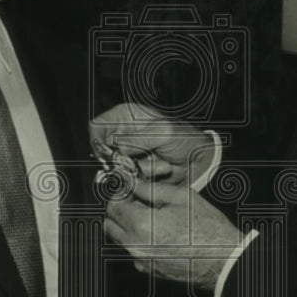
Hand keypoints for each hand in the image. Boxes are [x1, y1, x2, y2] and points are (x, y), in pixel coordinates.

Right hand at [89, 102, 216, 186]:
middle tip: (144, 159)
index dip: (99, 141)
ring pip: (118, 168)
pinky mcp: (134, 171)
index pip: (96, 126)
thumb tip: (119, 149)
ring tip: (163, 162)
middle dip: (124, 160)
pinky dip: (148, 178)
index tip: (113, 152)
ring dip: (143, 169)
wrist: (200, 160)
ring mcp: (128, 154)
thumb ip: (139, 138)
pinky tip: (163, 169)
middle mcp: (123, 134)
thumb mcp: (165, 132)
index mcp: (125, 115)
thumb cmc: (186, 139)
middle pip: (103, 151)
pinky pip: (130, 180)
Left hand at [104, 177, 242, 290]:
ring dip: (128, 227)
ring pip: (121, 240)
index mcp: (141, 226)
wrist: (224, 261)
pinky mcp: (149, 271)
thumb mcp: (182, 197)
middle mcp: (136, 247)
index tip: (129, 190)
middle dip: (119, 211)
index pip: (112, 207)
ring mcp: (141, 261)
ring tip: (153, 217)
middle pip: (110, 225)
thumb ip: (152, 189)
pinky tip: (161, 234)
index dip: (120, 195)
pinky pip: (135, 252)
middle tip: (137, 202)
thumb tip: (135, 184)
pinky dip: (140, 241)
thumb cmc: (208, 229)